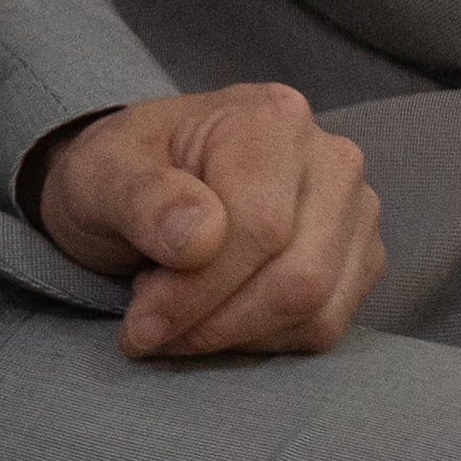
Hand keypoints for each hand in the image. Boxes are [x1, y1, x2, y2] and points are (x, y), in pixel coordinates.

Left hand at [31, 84, 383, 356]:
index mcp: (270, 120)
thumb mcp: (101, 172)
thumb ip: (142, 198)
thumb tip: (199, 239)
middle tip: (150, 327)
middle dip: (214, 321)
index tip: (142, 321)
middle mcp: (330, 161)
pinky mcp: (359, 260)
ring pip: (316, 311)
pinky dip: (261, 341)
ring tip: (175, 306)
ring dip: (234, 334)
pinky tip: (213, 313)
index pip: (260, 227)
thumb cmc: (121, 172)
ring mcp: (354, 213)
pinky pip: (324, 326)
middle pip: (298, 276)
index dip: (199, 289)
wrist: (138, 183)